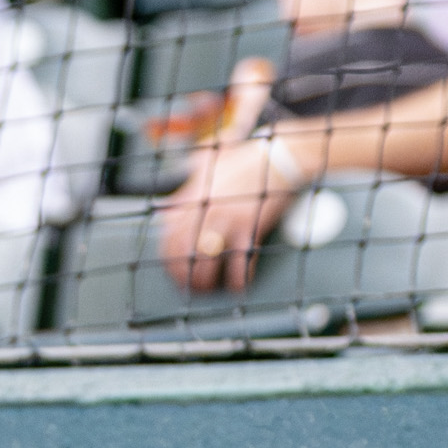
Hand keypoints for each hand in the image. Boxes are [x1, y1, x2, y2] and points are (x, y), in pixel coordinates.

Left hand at [155, 135, 301, 293]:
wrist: (280, 157)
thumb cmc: (246, 160)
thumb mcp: (211, 165)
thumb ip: (190, 183)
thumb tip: (174, 199)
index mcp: (193, 197)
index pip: (169, 234)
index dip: (167, 256)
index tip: (171, 268)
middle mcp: (205, 211)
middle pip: (182, 250)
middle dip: (181, 273)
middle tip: (185, 286)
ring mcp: (227, 219)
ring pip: (206, 259)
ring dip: (204, 280)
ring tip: (207, 290)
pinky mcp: (250, 226)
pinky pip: (239, 260)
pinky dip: (238, 277)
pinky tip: (239, 286)